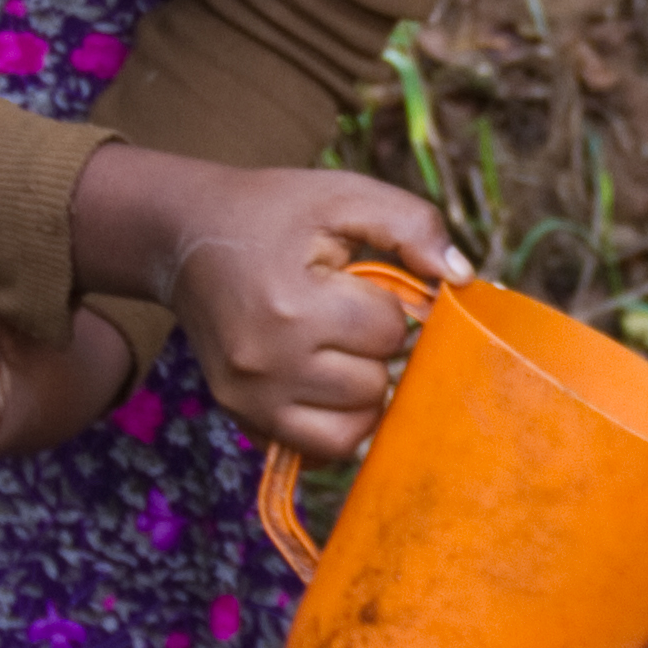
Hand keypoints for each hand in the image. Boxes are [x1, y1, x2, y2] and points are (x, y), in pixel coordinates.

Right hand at [67, 146, 460, 462]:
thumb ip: (412, 225)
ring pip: (352, 431)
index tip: (361, 285)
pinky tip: (326, 384)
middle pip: (374, 387)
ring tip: (341, 353)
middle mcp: (265, 361)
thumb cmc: (275, 213)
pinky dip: (334, 425)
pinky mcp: (241, 417)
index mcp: (291, 302)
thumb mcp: (343, 196)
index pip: (388, 331)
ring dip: (362, 394)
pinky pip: (315, 451)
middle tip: (348, 316)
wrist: (185, 235)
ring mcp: (249, 398)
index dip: (391, 306)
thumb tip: (462, 280)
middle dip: (376, 352)